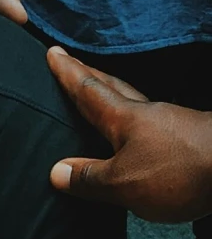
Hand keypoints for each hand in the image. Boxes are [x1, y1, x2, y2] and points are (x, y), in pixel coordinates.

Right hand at [47, 46, 211, 222]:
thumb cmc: (176, 172)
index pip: (89, 91)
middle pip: (113, 88)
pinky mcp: (184, 138)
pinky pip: (149, 123)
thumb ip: (90, 178)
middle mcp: (146, 114)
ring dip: (112, 97)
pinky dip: (132, 122)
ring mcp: (168, 124)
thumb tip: (57, 171)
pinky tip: (133, 134)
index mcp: (125, 119)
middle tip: (72, 65)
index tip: (54, 55)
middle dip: (89, 76)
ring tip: (99, 97)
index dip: (69, 75)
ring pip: (132, 104)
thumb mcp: (123, 183)